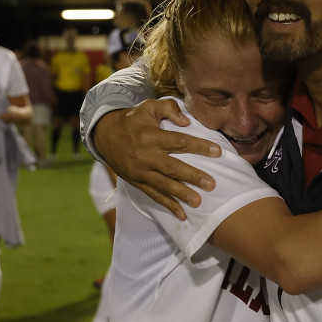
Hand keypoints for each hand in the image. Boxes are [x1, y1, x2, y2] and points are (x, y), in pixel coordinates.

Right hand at [93, 98, 221, 220]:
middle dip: (192, 176)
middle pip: (172, 167)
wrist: (104, 135)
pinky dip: (168, 205)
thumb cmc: (132, 120)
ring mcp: (141, 172)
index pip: (179, 142)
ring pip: (163, 185)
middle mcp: (146, 156)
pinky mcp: (138, 182)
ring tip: (198, 202)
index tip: (217, 152)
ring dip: (181, 194)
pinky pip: (154, 195)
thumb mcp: (148, 106)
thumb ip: (169, 108)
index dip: (199, 146)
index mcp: (151, 136)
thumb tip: (187, 121)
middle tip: (211, 184)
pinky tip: (182, 215)